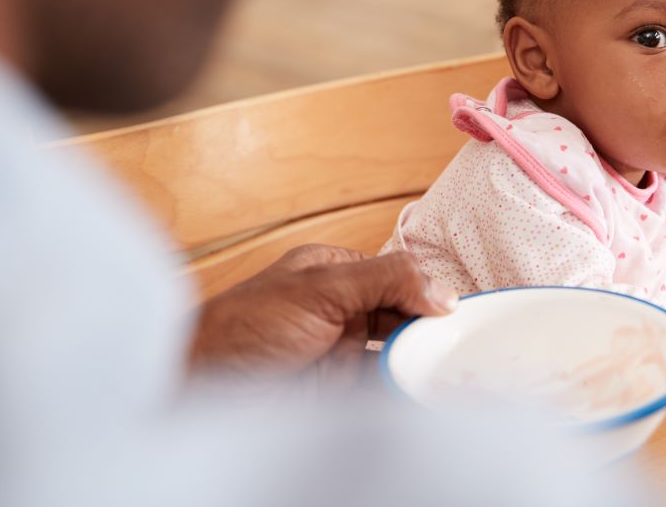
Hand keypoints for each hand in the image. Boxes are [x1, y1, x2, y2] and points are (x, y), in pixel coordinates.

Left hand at [190, 244, 457, 382]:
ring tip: (454, 369)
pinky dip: (404, 391)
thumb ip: (385, 280)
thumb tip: (442, 291)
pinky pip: (381, 390)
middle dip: (431, 330)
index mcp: (333, 272)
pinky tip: (426, 392)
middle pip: (402, 317)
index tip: (462, 311)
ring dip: (421, 361)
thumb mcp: (320, 288)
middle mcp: (339, 310)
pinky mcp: (337, 393)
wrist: (200, 390)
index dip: (429, 293)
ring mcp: (339, 353)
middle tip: (464, 344)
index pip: (397, 277)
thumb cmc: (241, 328)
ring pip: (396, 355)